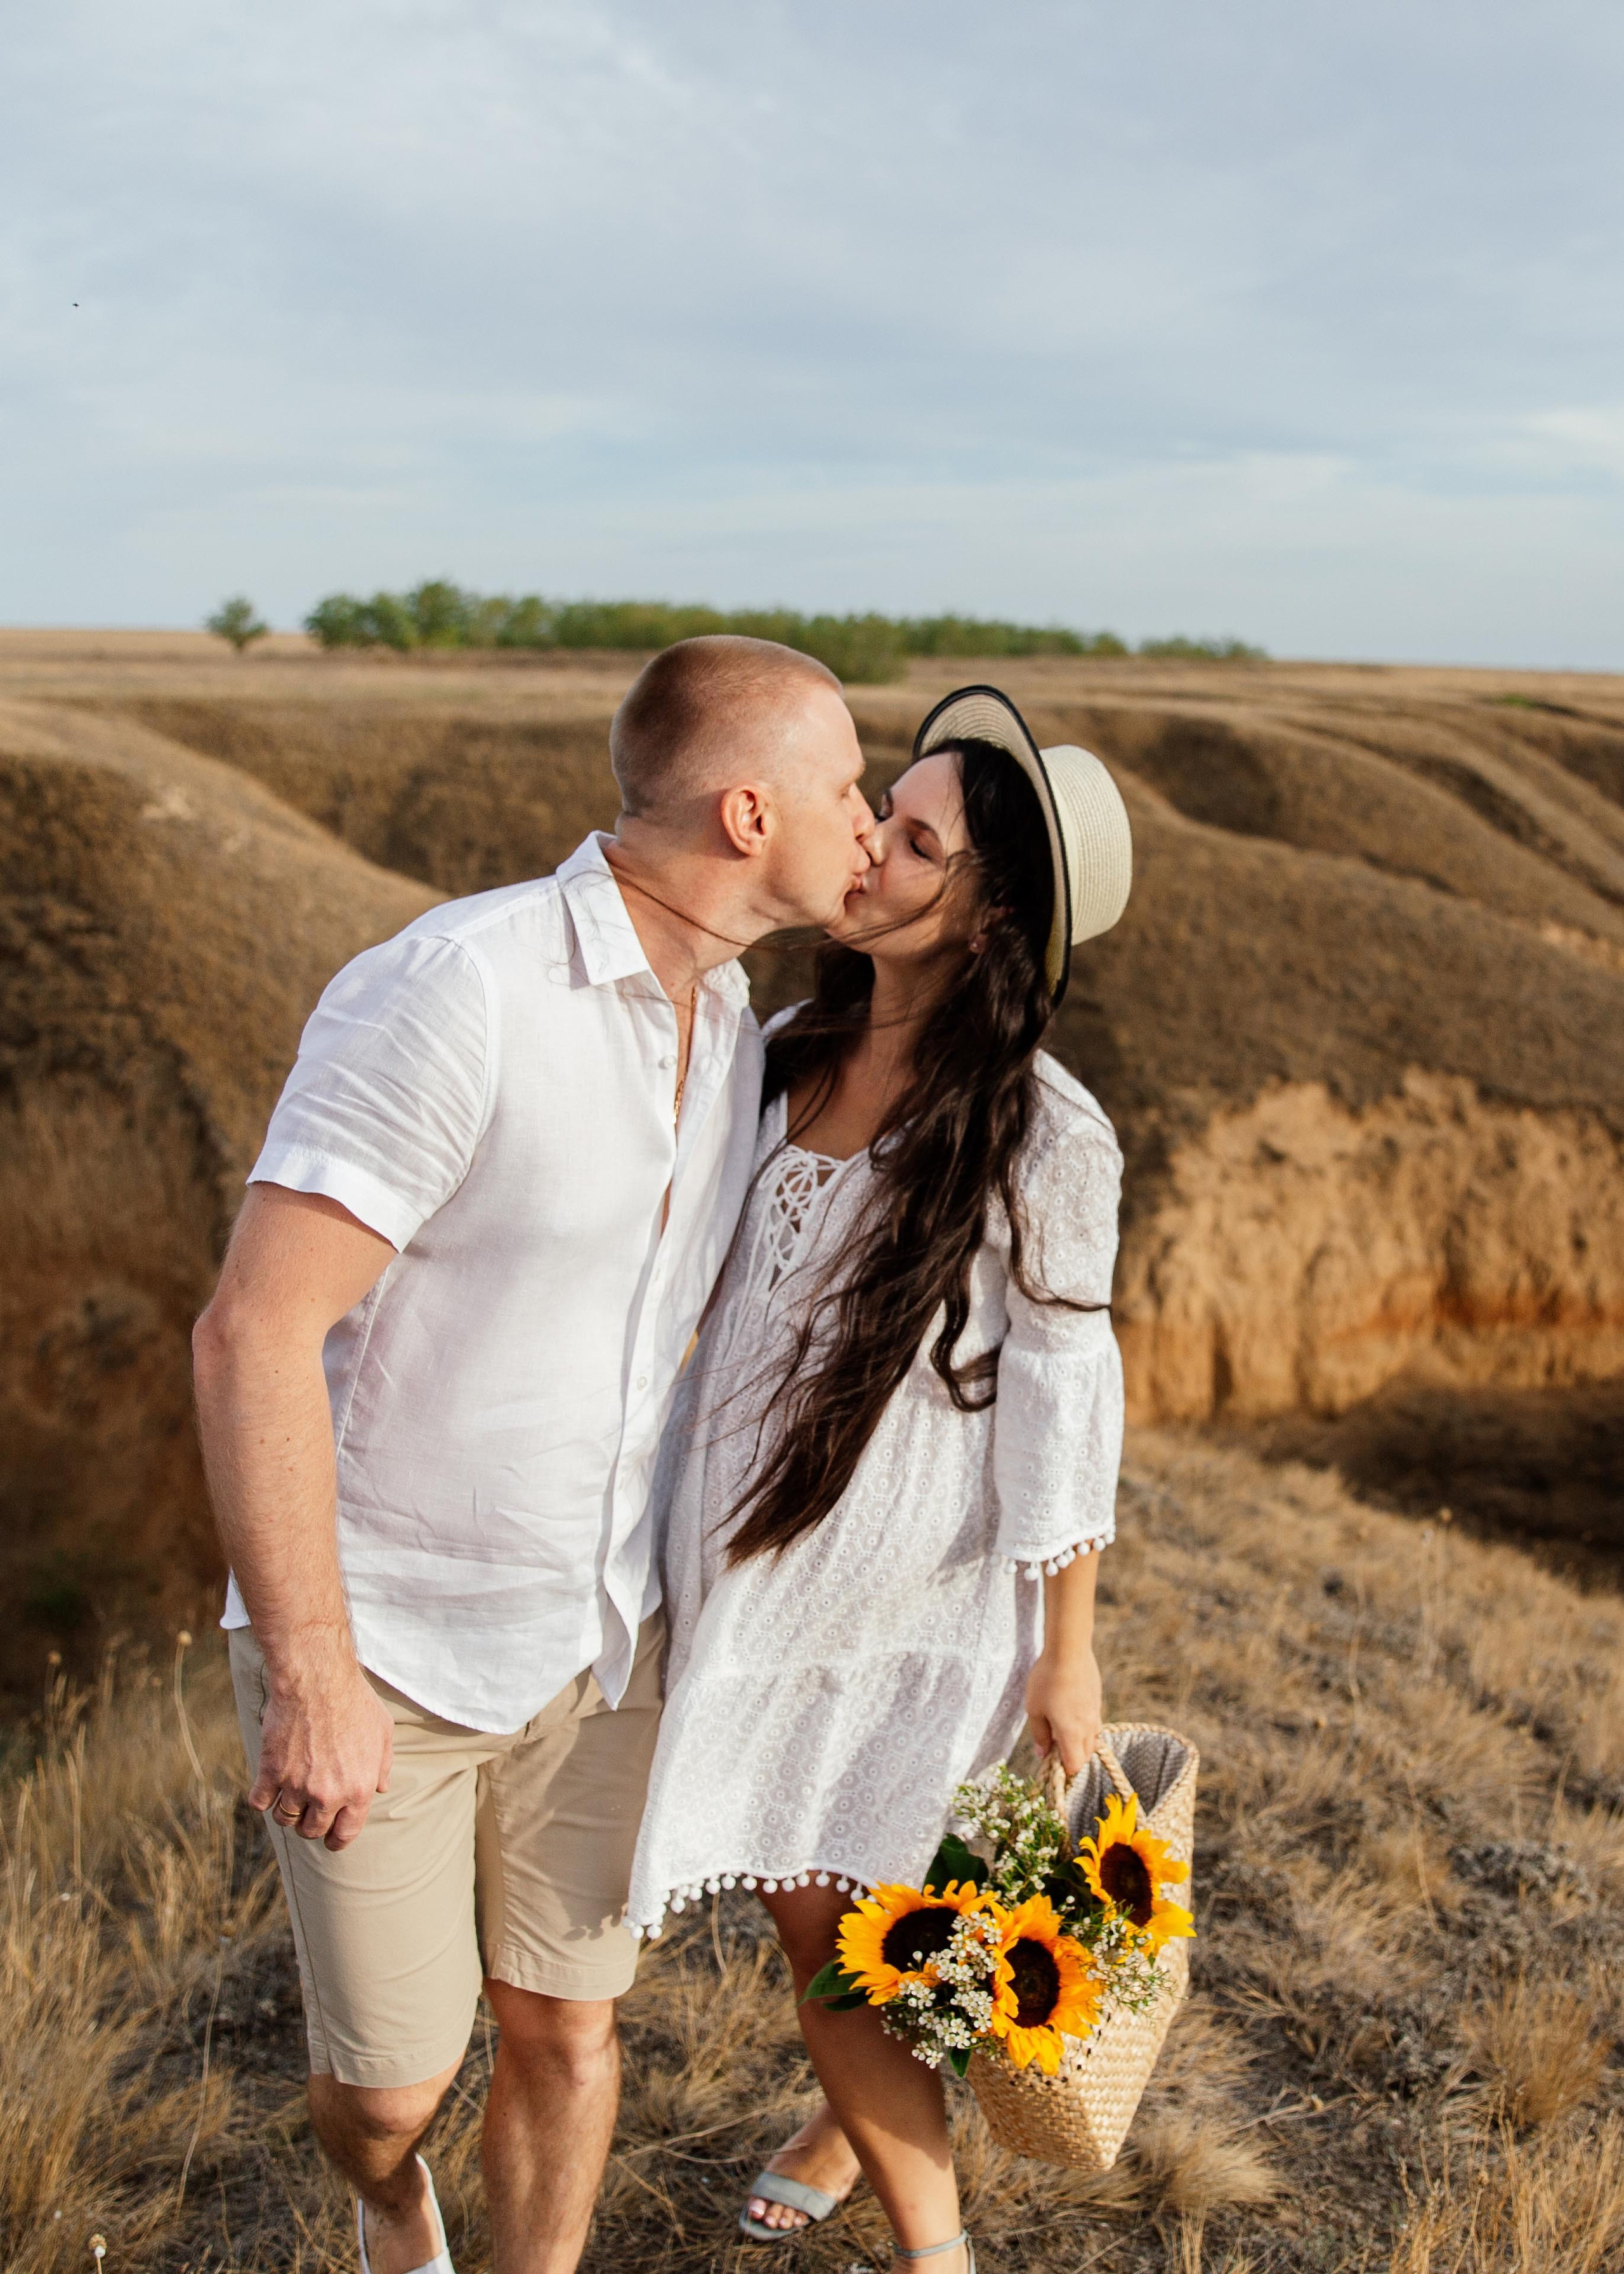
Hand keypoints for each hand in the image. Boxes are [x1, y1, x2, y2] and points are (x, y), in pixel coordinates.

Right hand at [249, 1650, 393, 1851]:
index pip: (345, 1834)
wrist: (318, 1679)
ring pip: (284, 1818)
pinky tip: (267, 1787)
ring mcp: (297, 1785)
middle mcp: (328, 1795)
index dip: (336, 1840)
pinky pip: (260, 1802)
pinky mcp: (271, 1771)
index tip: (329, 1838)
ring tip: (289, 1796)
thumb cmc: (354, 1701)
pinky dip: (263, 1797)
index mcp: (358, 1790)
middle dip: (310, 1824)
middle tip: (308, 1811)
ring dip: (286, 1812)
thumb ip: (383, 1765)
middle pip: (311, 1830)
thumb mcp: (383, 1732)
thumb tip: (381, 1788)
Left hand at [1025, 1645, 1103, 1779]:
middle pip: (1085, 1755)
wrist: (1069, 1650)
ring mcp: (1096, 1712)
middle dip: (1071, 1756)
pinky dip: (1084, 1725)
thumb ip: (1039, 1734)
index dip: (1063, 1769)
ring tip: (1061, 1726)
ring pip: (1092, 1738)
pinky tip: (1069, 1709)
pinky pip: (1094, 1721)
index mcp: (1072, 1734)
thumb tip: (1042, 1753)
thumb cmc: (1046, 1680)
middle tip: (1053, 1744)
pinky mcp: (1097, 1699)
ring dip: (1079, 1741)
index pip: (1074, 1765)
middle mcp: (1089, 1727)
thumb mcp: (1034, 1709)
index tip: (1050, 1760)